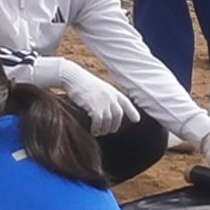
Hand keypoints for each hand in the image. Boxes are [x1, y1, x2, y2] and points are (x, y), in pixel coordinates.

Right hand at [25, 57, 140, 136]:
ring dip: (105, 129)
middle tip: (109, 131)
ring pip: (109, 120)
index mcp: (113, 91)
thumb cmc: (82, 83)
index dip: (132, 112)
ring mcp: (103, 101)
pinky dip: (97, 128)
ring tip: (100, 132)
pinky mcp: (94, 106)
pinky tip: (94, 131)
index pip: (126, 103)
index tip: (136, 120)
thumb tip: (107, 109)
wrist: (73, 77)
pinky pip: (99, 121)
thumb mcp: (99, 87)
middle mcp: (111, 96)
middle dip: (115, 125)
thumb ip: (106, 96)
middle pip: (119, 115)